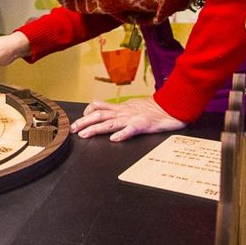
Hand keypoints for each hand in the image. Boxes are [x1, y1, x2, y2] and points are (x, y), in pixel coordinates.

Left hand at [69, 97, 185, 141]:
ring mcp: (132, 118)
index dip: (87, 112)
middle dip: (84, 122)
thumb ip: (121, 110)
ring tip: (85, 135)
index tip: (79, 120)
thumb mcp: (134, 106)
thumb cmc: (155, 108)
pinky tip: (114, 139)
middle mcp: (123, 112)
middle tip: (73, 130)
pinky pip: (131, 129)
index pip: (99, 107)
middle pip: (99, 115)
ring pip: (110, 122)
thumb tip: (108, 112)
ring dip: (95, 129)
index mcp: (121, 108)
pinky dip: (122, 134)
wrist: (172, 106)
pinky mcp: (143, 124)